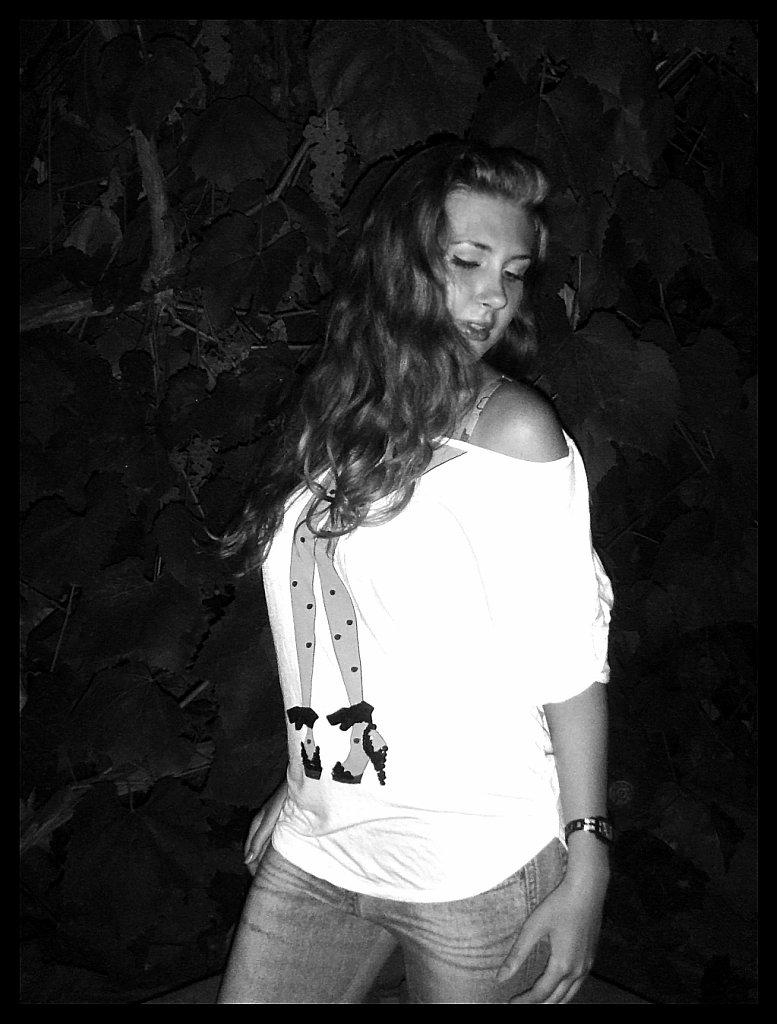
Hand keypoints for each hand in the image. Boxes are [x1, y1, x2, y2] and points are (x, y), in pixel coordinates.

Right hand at [243, 780, 287, 875]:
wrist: (300, 782)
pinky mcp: (281, 821)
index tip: (261, 883)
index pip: (250, 854)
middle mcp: (262, 825)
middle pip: (258, 852)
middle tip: (272, 882)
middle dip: (262, 866)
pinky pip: (276, 841)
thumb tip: (246, 861)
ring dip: (270, 859)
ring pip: (267, 847)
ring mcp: (272, 823)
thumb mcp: (269, 820)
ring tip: (279, 873)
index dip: (254, 869)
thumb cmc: (283, 798)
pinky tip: (286, 856)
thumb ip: (259, 839)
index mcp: (256, 825)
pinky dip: (278, 850)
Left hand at [497, 874, 605, 1003]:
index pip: (540, 994)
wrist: (588, 890)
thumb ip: (517, 954)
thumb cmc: (559, 905)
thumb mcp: (533, 928)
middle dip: (538, 1005)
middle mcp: (578, 971)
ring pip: (570, 995)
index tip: (510, 1003)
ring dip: (553, 1002)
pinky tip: (557, 987)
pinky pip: (578, 984)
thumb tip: (500, 977)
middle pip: (556, 999)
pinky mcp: (591, 958)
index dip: (524, 1001)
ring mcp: (587, 965)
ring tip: (537, 1003)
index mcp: (562, 965)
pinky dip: (565, 992)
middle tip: (521, 1004)